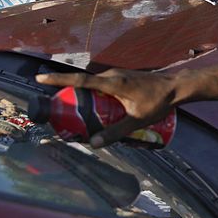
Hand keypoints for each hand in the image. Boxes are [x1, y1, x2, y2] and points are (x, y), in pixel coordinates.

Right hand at [35, 68, 173, 146]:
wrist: (178, 87)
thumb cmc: (158, 102)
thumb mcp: (137, 120)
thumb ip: (116, 132)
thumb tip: (94, 144)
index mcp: (112, 83)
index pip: (79, 80)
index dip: (58, 80)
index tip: (40, 79)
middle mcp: (112, 75)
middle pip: (83, 82)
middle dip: (68, 91)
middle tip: (57, 106)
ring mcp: (119, 74)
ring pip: (94, 83)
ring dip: (83, 93)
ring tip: (75, 110)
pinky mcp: (124, 77)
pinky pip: (103, 83)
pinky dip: (95, 92)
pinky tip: (98, 107)